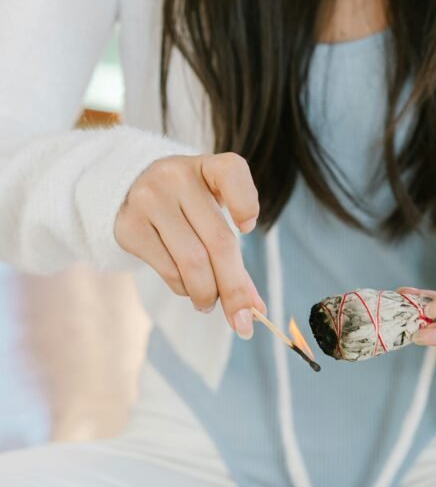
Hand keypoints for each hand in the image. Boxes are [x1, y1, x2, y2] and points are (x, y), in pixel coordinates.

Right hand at [115, 152, 264, 337]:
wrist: (128, 190)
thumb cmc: (187, 206)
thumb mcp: (213, 213)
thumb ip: (235, 254)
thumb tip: (256, 309)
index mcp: (206, 166)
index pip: (233, 172)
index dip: (247, 204)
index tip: (248, 229)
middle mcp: (175, 177)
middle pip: (218, 241)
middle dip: (235, 289)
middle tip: (243, 320)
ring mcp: (148, 200)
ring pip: (192, 262)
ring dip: (207, 293)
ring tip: (210, 302)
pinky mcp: (129, 226)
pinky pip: (168, 271)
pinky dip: (184, 289)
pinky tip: (188, 289)